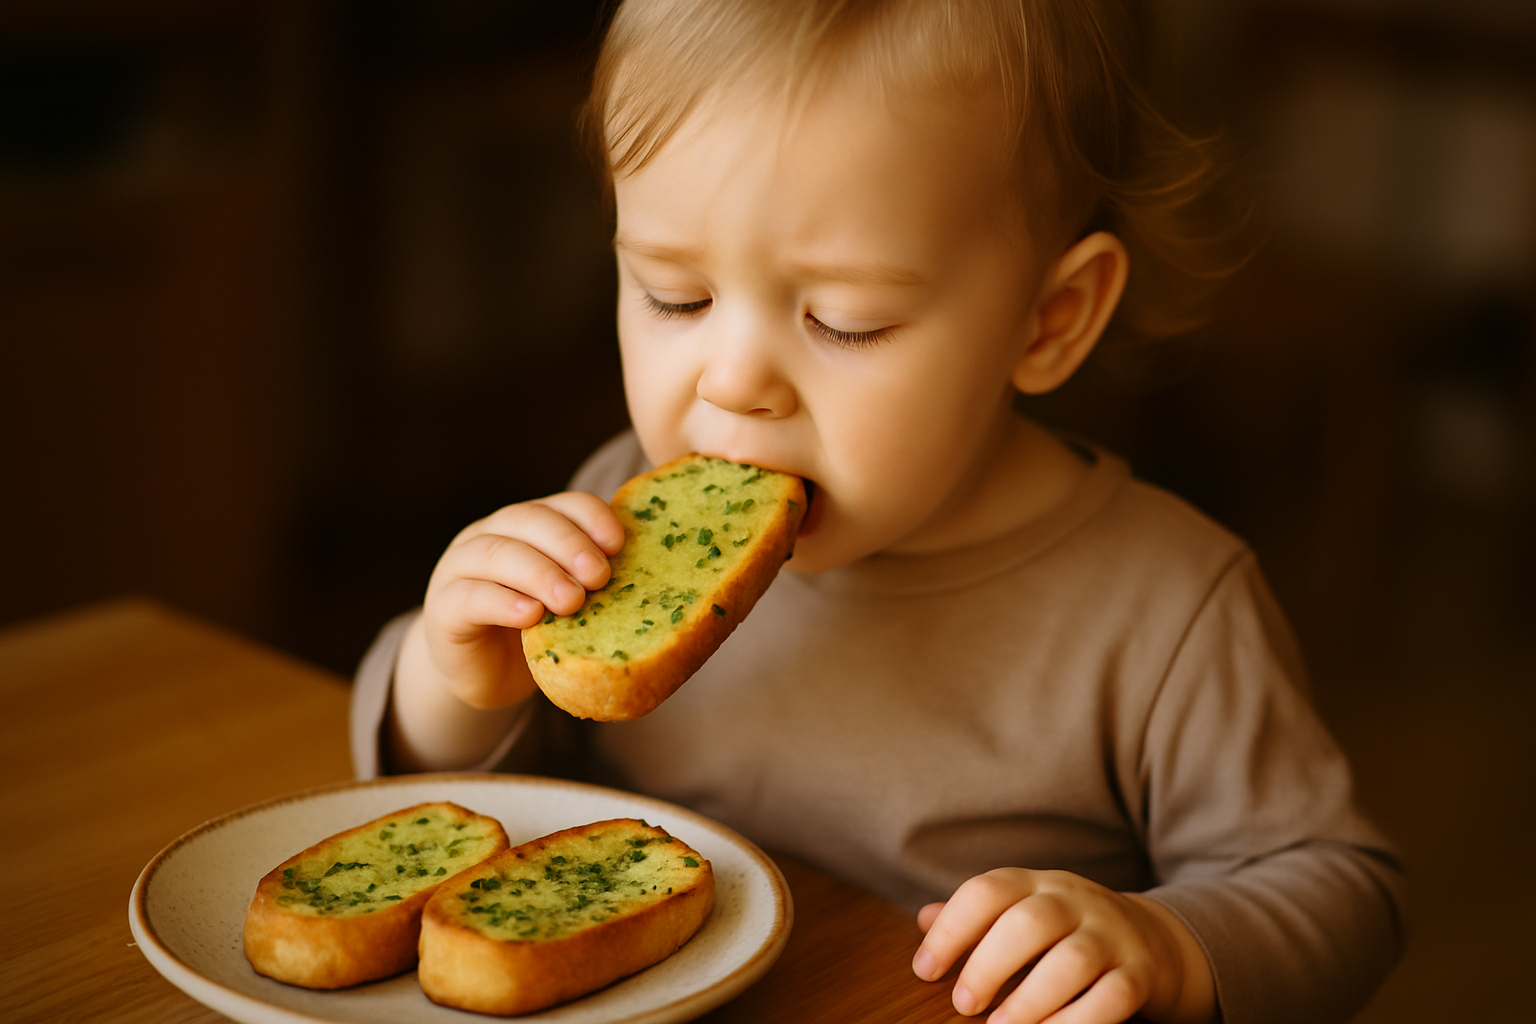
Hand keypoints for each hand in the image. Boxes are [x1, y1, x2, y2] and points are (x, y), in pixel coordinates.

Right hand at [413, 491, 625, 708]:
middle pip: (529, 520)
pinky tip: (531, 616)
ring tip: (572, 600)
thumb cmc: (539, 633)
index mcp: (529, 526)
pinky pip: (471, 597)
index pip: (562, 505)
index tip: (619, 543)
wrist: (485, 677)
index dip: (591, 517)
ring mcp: (460, 568)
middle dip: (569, 544)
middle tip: (600, 575)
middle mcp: (491, 535)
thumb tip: (656, 577)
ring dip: (539, 572)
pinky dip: (503, 602)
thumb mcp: (572, 603)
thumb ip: (595, 582)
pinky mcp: (444, 608)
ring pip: (497, 553)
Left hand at [911, 868, 1214, 1023]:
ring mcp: (1112, 935)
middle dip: (989, 964)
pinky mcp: (1140, 973)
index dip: (951, 928)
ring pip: (1073, 960)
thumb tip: (923, 920)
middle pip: (1030, 921)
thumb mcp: (1024, 912)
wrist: (1155, 941)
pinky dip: (1078, 1021)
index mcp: (1037, 884)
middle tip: (963, 1004)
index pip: (988, 890)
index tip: (925, 971)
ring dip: (1031, 1000)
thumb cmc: (1068, 932)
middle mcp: (1075, 901)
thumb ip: (978, 918)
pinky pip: (1114, 996)